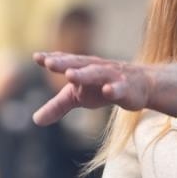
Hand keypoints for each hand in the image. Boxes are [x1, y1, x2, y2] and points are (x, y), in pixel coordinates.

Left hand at [32, 52, 151, 123]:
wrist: (141, 86)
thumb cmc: (103, 88)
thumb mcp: (78, 98)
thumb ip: (57, 106)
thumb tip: (35, 120)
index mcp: (82, 68)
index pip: (65, 62)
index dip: (52, 59)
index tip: (36, 57)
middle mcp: (95, 68)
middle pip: (78, 64)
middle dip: (63, 63)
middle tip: (48, 62)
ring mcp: (112, 77)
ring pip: (97, 74)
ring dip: (84, 74)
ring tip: (70, 76)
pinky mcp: (126, 88)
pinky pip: (119, 88)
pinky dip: (114, 89)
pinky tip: (107, 91)